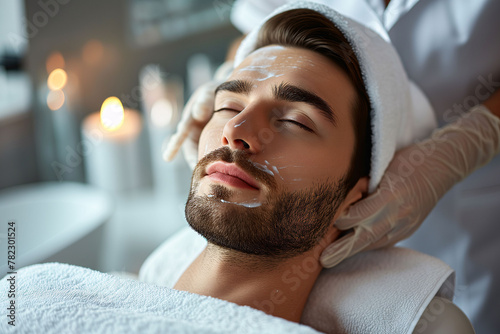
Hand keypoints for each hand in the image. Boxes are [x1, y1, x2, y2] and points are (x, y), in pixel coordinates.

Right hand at [162, 61, 232, 167]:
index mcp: (189, 122)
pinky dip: (217, 162)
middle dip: (193, 162)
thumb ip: (204, 101)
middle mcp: (192, 134)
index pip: (180, 135)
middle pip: (190, 151)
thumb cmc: (214, 93)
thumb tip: (199, 113)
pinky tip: (226, 171)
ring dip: (205, 165)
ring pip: (201, 155)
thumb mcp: (208, 93)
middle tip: (199, 176)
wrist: (227, 97)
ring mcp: (203, 140)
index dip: (173, 145)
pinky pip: (214, 155)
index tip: (167, 157)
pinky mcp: (213, 144)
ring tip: (212, 177)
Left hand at [320, 104, 499, 267]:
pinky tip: (352, 249)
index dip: (343, 221)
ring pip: (375, 243)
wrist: (441, 166)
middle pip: (367, 236)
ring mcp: (406, 224)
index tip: (326, 224)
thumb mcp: (382, 165)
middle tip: (324, 260)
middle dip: (344, 249)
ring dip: (353, 251)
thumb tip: (340, 197)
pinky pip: (385, 242)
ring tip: (331, 260)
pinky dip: (367, 245)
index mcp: (392, 194)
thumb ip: (364, 184)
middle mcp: (400, 214)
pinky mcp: (408, 230)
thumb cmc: (407, 160)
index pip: (362, 214)